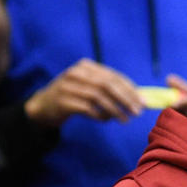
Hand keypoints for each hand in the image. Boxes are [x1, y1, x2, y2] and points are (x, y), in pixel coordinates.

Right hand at [24, 58, 144, 126]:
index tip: (142, 101)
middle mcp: (76, 73)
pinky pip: (88, 109)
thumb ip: (109, 87)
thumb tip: (138, 96)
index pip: (113, 76)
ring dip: (115, 110)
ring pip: (98, 97)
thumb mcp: (89, 85)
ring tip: (125, 119)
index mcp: (85, 66)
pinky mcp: (63, 102)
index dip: (130, 89)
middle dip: (126, 99)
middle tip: (138, 112)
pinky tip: (107, 120)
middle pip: (107, 85)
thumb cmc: (74, 96)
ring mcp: (68, 87)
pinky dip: (100, 115)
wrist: (44, 106)